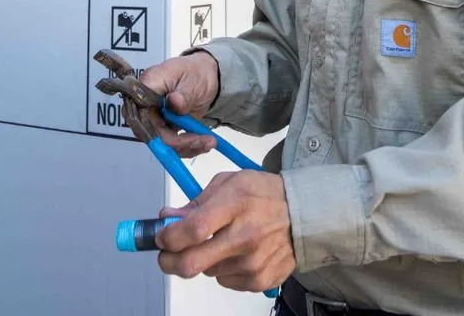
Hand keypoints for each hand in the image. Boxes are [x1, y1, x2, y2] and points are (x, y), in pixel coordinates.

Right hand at [139, 53, 219, 156]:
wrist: (204, 76)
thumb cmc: (195, 72)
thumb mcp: (193, 81)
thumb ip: (183, 94)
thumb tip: (173, 102)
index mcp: (148, 85)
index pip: (139, 110)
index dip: (153, 128)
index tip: (176, 138)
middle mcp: (146, 103)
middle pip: (149, 131)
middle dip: (176, 142)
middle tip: (202, 141)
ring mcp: (154, 116)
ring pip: (160, 142)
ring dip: (185, 147)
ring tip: (208, 141)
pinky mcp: (163, 127)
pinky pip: (170, 144)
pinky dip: (187, 147)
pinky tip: (203, 142)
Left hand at [155, 171, 295, 293]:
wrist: (303, 214)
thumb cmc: (262, 193)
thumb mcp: (228, 183)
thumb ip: (196, 202)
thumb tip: (167, 218)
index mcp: (235, 204)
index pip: (193, 230)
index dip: (168, 236)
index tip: (160, 236)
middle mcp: (244, 237)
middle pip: (193, 263)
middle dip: (169, 261)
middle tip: (165, 254)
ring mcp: (253, 263)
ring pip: (206, 272)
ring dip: (201, 259)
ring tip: (216, 241)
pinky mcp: (261, 281)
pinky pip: (225, 280)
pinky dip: (221, 268)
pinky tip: (234, 252)